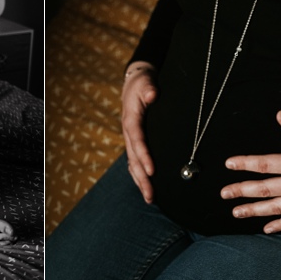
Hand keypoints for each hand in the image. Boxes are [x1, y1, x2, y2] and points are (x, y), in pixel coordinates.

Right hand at [121, 62, 158, 202]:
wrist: (135, 81)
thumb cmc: (142, 82)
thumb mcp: (145, 81)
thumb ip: (149, 88)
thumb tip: (152, 95)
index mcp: (131, 118)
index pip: (137, 139)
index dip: (143, 155)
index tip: (152, 170)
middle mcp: (128, 131)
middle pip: (133, 158)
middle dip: (141, 178)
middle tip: (151, 196)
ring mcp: (130, 137)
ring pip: (132, 162)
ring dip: (140, 181)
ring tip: (149, 198)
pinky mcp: (134, 140)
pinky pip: (134, 160)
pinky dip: (139, 174)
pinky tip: (146, 186)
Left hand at [219, 110, 280, 233]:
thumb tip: (278, 115)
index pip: (265, 164)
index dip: (245, 164)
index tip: (228, 164)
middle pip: (264, 189)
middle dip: (241, 191)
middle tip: (223, 193)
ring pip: (275, 208)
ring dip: (253, 210)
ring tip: (236, 212)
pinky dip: (280, 225)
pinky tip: (266, 228)